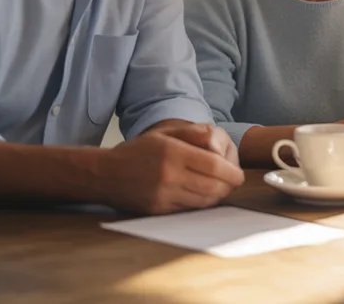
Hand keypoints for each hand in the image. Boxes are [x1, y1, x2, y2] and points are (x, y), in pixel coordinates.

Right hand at [99, 130, 245, 213]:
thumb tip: (221, 145)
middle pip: (214, 187)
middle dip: (229, 186)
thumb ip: (195, 134)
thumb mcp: (166, 133)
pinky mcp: (159, 210)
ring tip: (220, 188)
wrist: (106, 174)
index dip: (233, 173)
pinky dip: (201, 203)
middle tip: (232, 182)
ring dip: (218, 196)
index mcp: (173, 153)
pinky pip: (190, 209)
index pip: (215, 167)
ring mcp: (163, 196)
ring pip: (205, 201)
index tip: (238, 174)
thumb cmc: (140, 150)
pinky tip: (202, 195)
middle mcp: (169, 176)